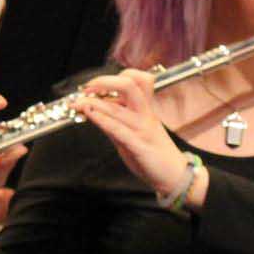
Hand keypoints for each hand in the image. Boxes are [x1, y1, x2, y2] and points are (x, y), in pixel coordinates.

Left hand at [71, 70, 195, 201]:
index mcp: (146, 109)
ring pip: (118, 109)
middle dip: (103, 82)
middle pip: (129, 85)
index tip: (95, 84)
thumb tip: (96, 109)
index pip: (137, 80)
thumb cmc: (155, 153)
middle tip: (87, 88)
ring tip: (78, 103)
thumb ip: (118, 120)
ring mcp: (143, 129)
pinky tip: (90, 115)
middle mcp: (145, 115)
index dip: (114, 77)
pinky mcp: (139, 146)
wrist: (174, 175)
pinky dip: (102, 120)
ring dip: (94, 103)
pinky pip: (119, 130)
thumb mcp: (136, 131)